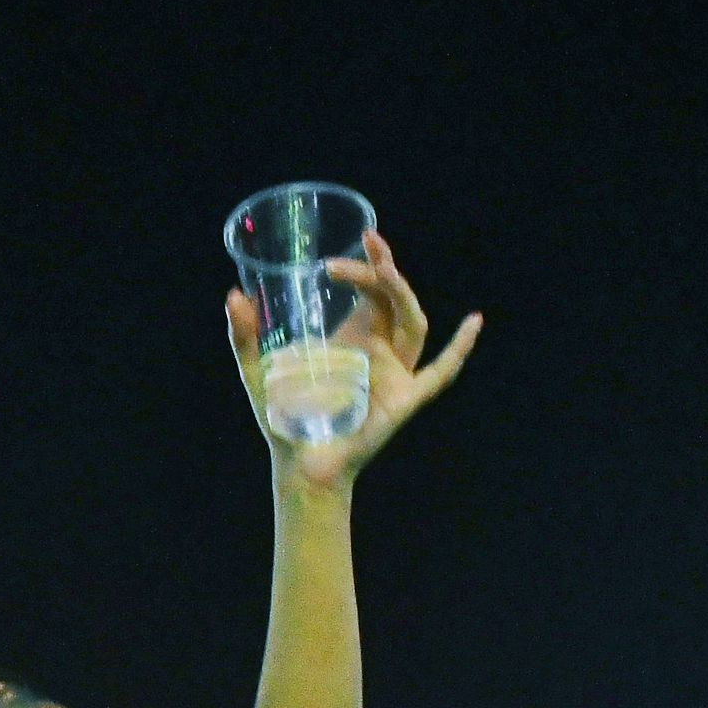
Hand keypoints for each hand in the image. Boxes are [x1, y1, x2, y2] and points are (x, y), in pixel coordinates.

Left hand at [227, 227, 480, 493]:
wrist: (300, 465)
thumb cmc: (283, 420)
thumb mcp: (256, 372)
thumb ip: (244, 337)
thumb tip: (233, 295)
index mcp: (353, 337)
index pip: (369, 290)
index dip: (365, 266)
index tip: (348, 248)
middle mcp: (380, 350)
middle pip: (394, 299)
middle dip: (384, 269)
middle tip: (368, 243)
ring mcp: (395, 374)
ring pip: (414, 324)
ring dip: (403, 294)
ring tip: (385, 269)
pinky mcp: (404, 400)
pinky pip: (440, 373)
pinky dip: (459, 350)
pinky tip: (473, 323)